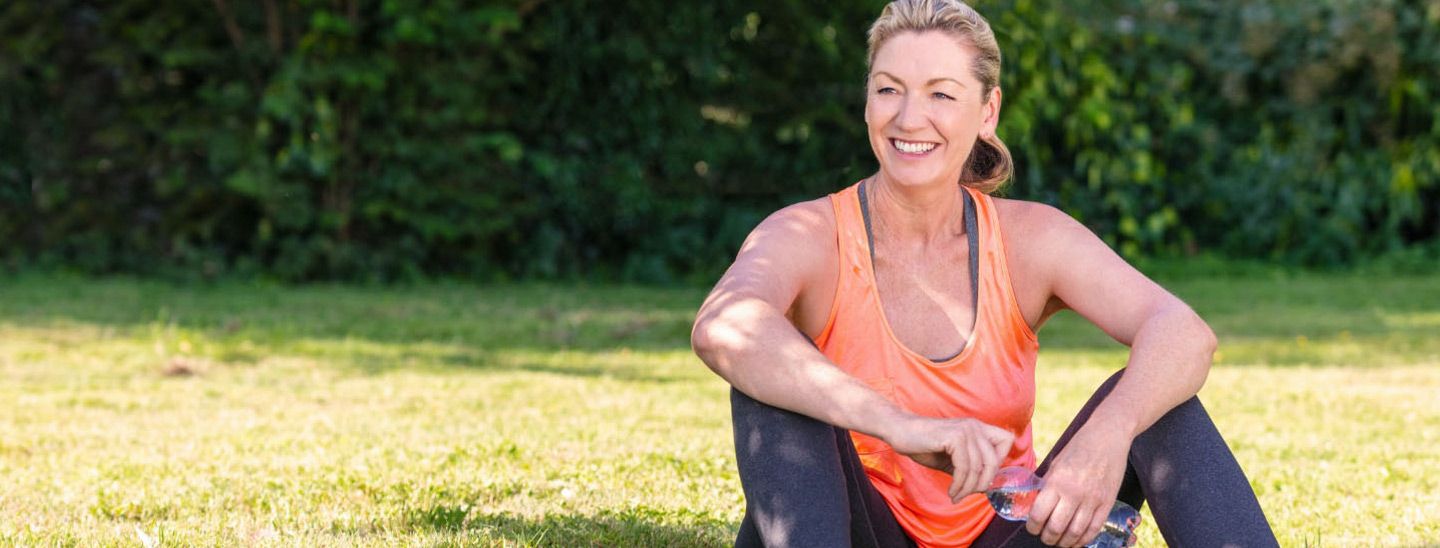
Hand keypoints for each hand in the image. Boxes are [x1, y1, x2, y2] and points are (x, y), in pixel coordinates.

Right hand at [883, 415, 1014, 501]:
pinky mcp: (954, 437)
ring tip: (956, 496)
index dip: (1000, 461)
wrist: (901, 432)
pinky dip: (959, 484)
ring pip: (978, 468)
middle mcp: (975, 426)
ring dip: (967, 488)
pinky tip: (951, 490)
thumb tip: (985, 487)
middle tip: (968, 494)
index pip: (1007, 440)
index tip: (982, 476)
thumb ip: (970, 468)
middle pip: (994, 461)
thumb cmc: (925, 445)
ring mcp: (966, 430)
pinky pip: (964, 468)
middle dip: (983, 483)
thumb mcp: (953, 458)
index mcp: (978, 428)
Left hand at [1026, 420, 1131, 546]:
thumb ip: (1048, 485)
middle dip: (1047, 538)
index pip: (1039, 514)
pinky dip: (1084, 539)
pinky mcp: (1108, 502)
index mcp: (1057, 481)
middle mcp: (1074, 492)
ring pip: (1076, 532)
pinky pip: (1094, 528)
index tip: (1032, 528)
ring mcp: (1093, 499)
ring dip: (1065, 542)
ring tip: (1059, 542)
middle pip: (1056, 527)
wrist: (1108, 436)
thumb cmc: (1078, 447)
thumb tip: (1037, 504)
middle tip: (1045, 538)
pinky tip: (1077, 541)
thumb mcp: (1056, 463)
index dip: (1033, 526)